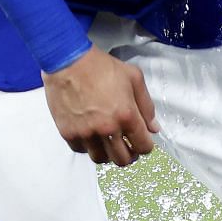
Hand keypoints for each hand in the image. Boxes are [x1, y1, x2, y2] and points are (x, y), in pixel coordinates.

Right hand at [41, 47, 159, 166]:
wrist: (68, 61)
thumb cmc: (102, 67)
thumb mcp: (134, 78)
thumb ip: (147, 106)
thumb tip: (154, 128)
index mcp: (127, 116)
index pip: (143, 147)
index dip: (146, 146)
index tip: (142, 141)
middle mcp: (107, 128)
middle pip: (123, 159)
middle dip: (129, 155)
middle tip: (128, 146)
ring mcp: (85, 133)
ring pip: (101, 159)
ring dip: (108, 153)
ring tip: (109, 143)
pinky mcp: (68, 132)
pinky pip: (81, 150)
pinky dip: (88, 147)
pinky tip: (92, 135)